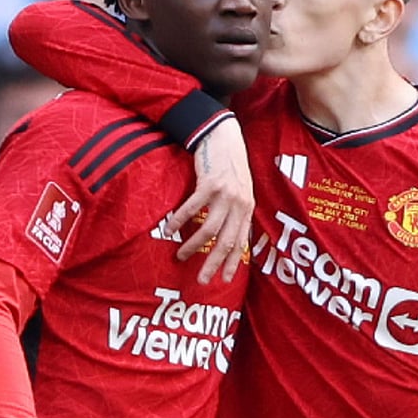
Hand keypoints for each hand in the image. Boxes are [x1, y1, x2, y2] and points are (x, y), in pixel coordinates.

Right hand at [166, 118, 254, 283]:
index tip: (224, 280)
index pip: (241, 242)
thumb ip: (235, 211)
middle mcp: (240, 204)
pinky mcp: (210, 184)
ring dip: (194, 245)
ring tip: (181, 255)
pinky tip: (170, 229)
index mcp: (247, 208)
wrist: (223, 136)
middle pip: (226, 241)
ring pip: (210, 229)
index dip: (233, 263)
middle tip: (202, 280)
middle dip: (213, 263)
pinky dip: (180, 221)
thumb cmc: (229, 165)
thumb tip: (225, 236)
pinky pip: (193, 208)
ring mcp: (225, 194)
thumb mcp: (240, 190)